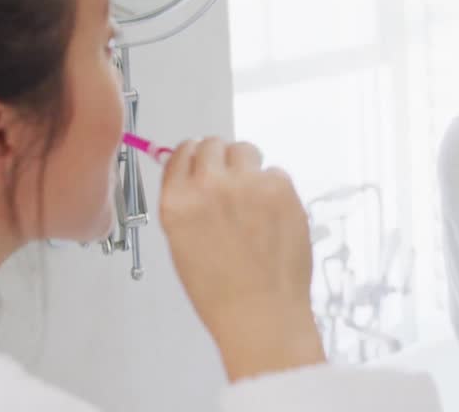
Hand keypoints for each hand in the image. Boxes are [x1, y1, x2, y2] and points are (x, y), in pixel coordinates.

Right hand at [160, 138, 324, 380]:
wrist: (261, 314)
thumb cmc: (219, 291)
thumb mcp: (182, 244)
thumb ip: (185, 203)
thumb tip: (194, 175)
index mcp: (177, 202)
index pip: (181, 153)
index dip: (192, 157)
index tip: (200, 163)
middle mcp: (209, 185)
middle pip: (212, 144)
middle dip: (219, 159)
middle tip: (229, 182)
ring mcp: (248, 183)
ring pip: (245, 150)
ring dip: (247, 166)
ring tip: (252, 199)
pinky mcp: (281, 187)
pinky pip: (275, 172)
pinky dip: (273, 188)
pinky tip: (272, 218)